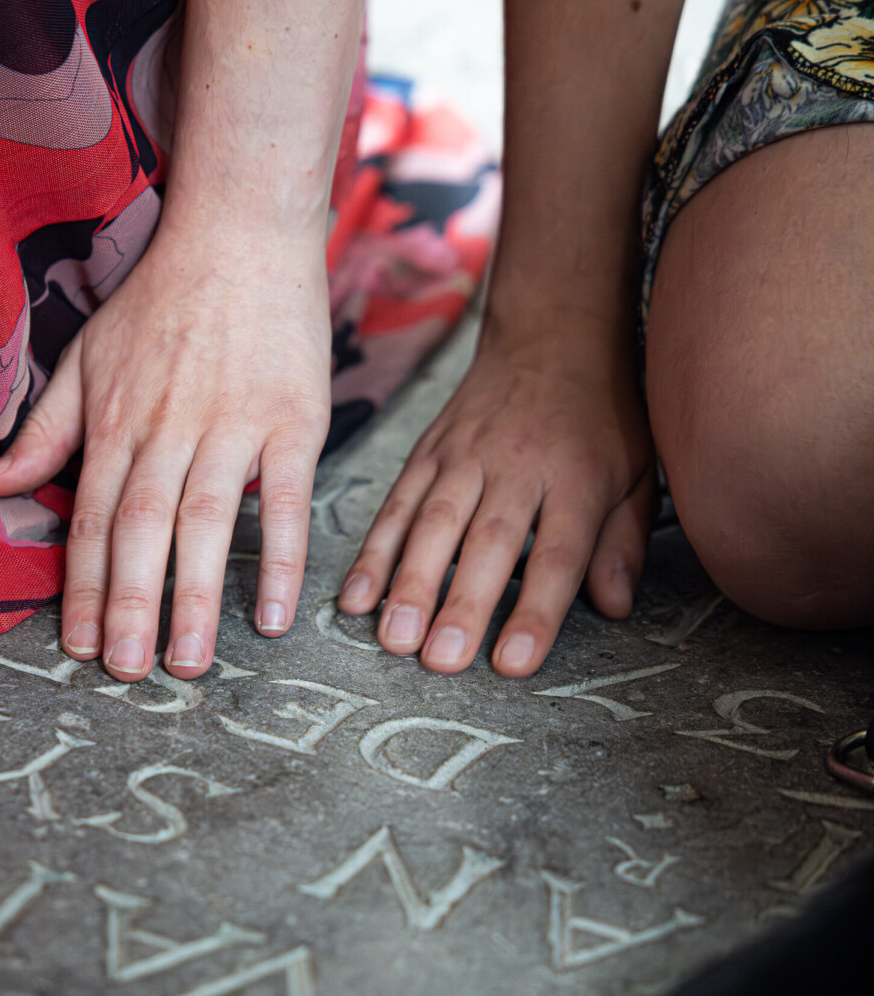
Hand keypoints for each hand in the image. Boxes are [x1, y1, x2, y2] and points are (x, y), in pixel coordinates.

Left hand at [0, 226, 331, 681]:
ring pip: (204, 523)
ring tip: (191, 663)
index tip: (77, 645)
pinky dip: (278, 557)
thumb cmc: (160, 299)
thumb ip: (44, 427)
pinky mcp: (291, 419)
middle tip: (129, 673)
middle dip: (130, 607)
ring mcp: (231, 425)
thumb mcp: (86, 356)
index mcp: (114, 421)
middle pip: (140, 531)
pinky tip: (274, 613)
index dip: (79, 587)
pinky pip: (283, 499)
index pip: (88, 518)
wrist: (240, 234)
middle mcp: (165, 430)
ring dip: (195, 596)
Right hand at [337, 314, 655, 676]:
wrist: (551, 333)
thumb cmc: (600, 413)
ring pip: (432, 524)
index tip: (513, 662)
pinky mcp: (428, 452)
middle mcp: (517, 466)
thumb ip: (622, 540)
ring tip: (393, 637)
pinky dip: (375, 552)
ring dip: (410, 583)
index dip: (535, 610)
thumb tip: (613, 607)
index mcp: (576, 478)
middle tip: (440, 659)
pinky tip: (358, 596)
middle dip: (460, 603)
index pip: (557, 554)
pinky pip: (396, 504)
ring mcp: (464, 456)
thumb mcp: (637, 470)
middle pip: (487, 542)